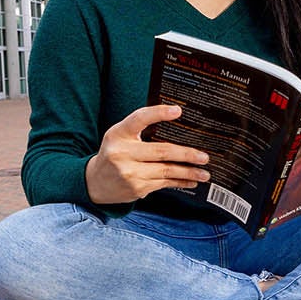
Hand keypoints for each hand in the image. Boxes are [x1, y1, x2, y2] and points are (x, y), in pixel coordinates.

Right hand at [85, 105, 212, 204]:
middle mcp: (123, 153)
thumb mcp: (120, 135)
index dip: (158, 113)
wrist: (96, 182)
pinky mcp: (137, 188)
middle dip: (186, 154)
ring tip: (205, 172)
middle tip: (203, 156)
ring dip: (189, 172)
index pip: (139, 119)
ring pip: (166, 171)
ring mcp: (130, 173)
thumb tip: (177, 121)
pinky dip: (180, 182)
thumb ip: (141, 128)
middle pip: (161, 151)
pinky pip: (164, 184)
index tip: (178, 110)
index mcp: (118, 134)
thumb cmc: (114, 153)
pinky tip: (191, 180)